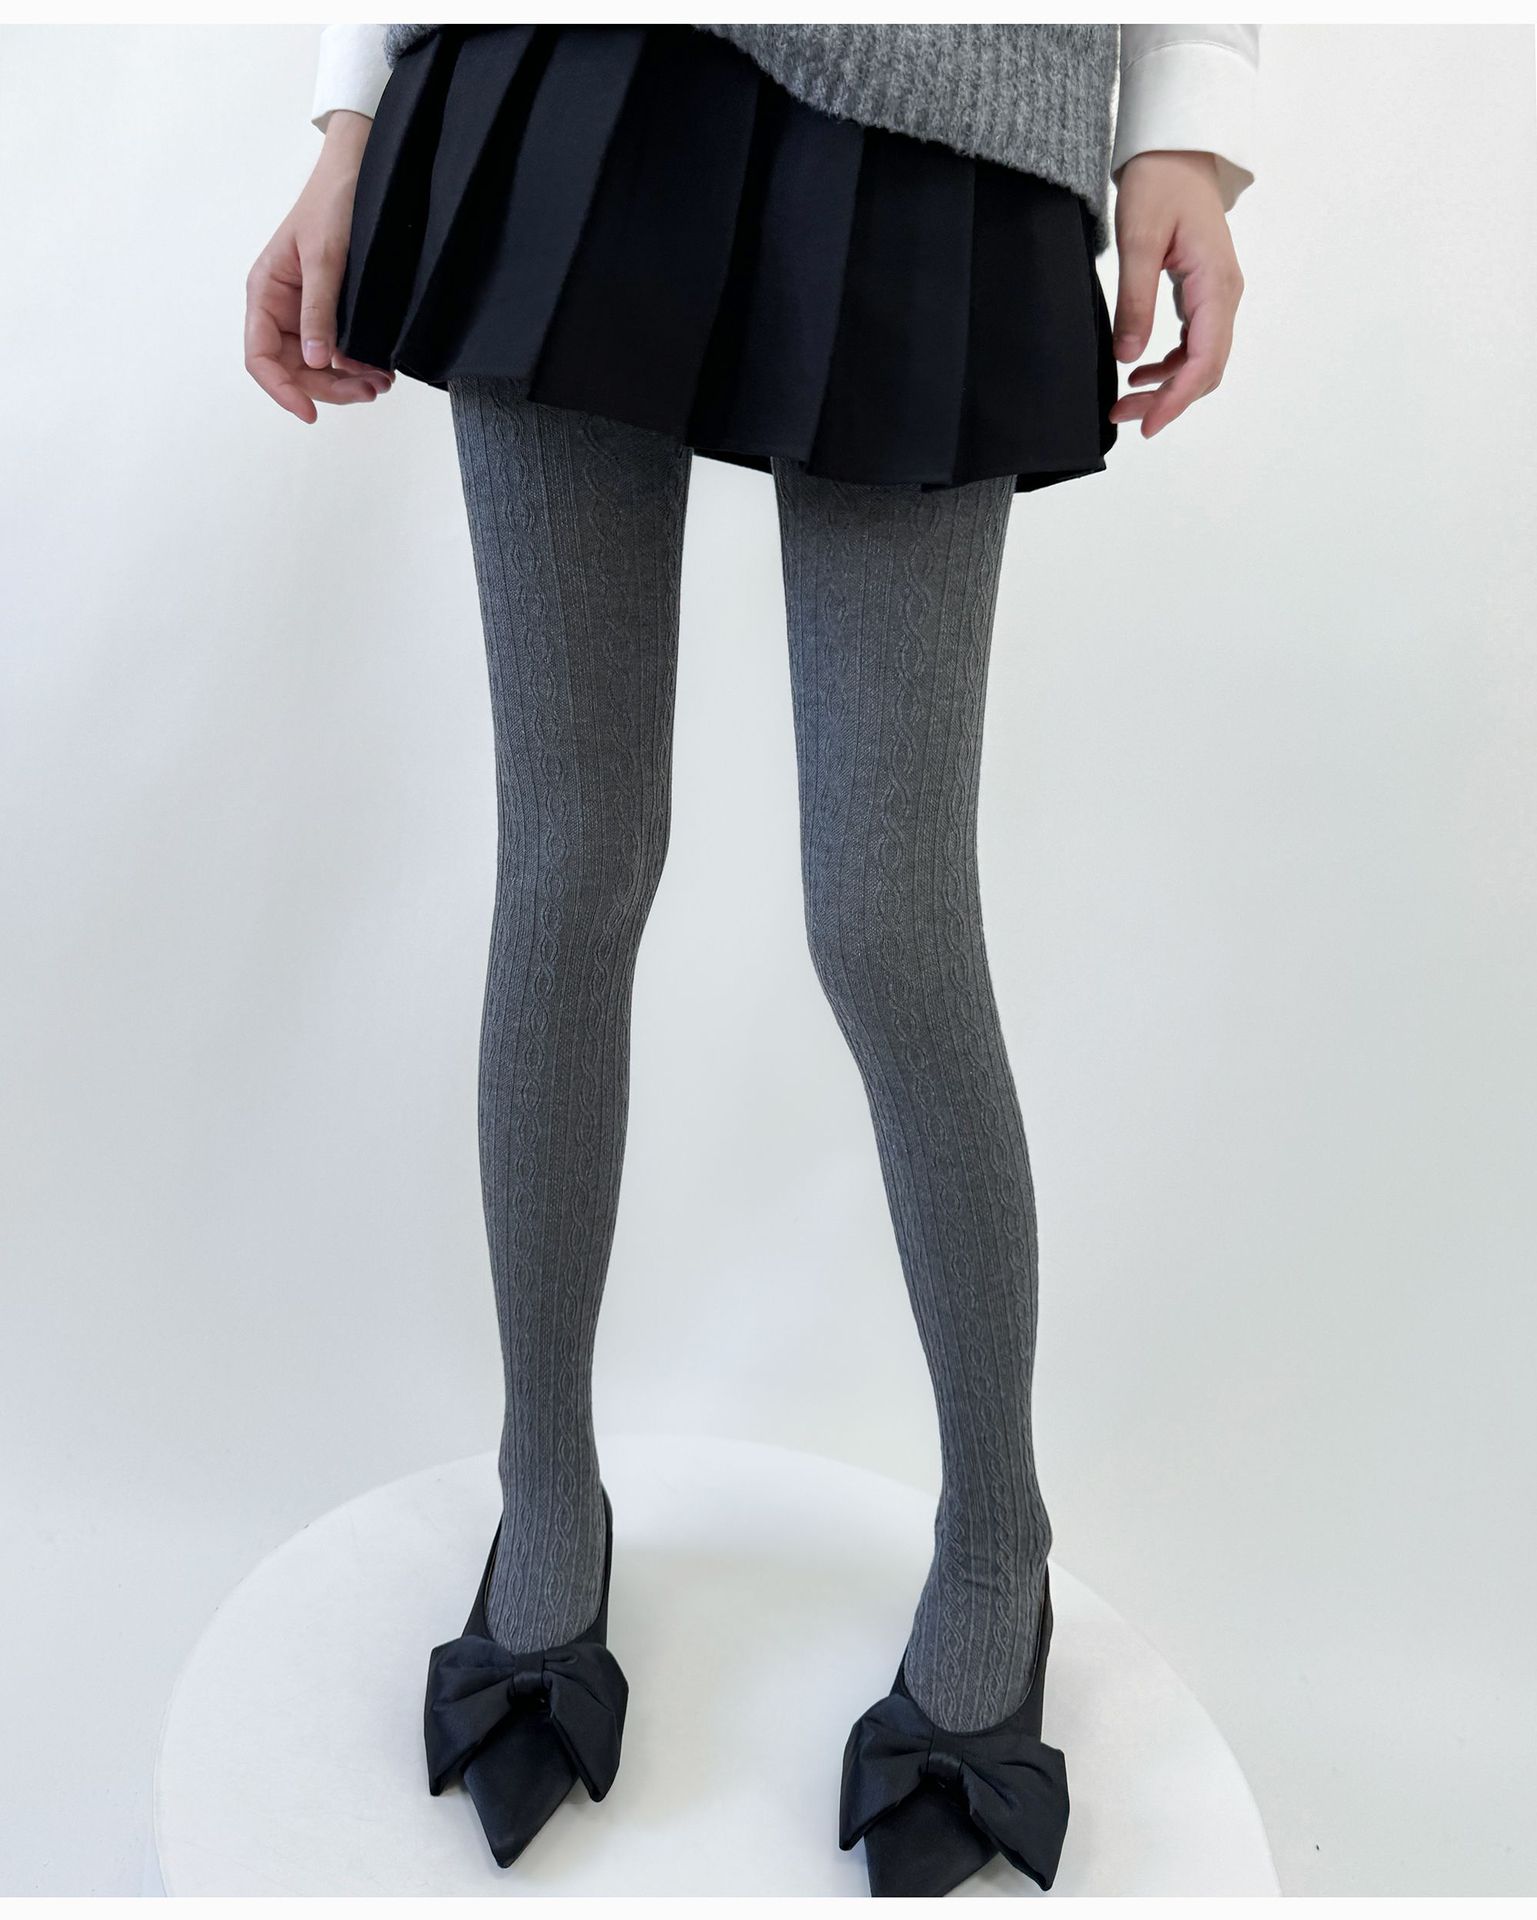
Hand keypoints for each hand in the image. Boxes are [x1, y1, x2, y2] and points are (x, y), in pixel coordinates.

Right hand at [244, 112, 393, 422]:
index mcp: (265, 293)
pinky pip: (340, 350)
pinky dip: (358, 365)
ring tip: (380, 383)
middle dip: (329, 387)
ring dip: (348, 381)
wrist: (360, 172)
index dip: (282, 389)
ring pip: (320, 366)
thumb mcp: (325, 258)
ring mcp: (307, 312)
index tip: (309, 412)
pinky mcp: (333, 311)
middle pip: (295, 369)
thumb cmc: (332, 203)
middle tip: (368, 392)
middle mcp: (281, 308)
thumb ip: (319, 311)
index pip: (261, 357)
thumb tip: (314, 359)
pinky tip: (379, 369)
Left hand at [1109, 150, 1243, 438]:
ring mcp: (1217, 294)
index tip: (1148, 424)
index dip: (1177, 398)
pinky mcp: (1204, 292)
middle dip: (1168, 400)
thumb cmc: (1160, 182)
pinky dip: (1169, 365)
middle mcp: (1225, 294)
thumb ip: (1134, 301)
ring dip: (1167, 386)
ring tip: (1124, 400)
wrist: (1176, 149)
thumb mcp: (1138, 240)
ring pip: (1200, 359)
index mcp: (1215, 283)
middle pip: (1206, 368)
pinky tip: (1139, 372)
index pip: (1204, 359)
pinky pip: (1193, 342)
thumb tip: (1129, 358)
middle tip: (1124, 416)